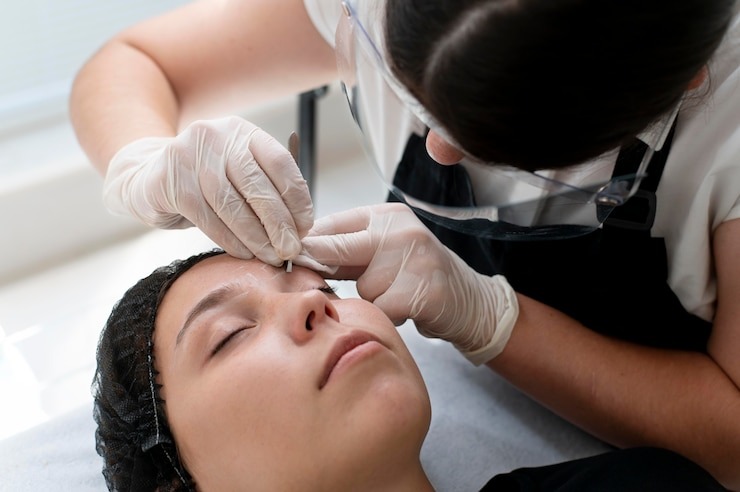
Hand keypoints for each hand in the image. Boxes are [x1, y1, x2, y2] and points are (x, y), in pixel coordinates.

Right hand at [102, 117, 312, 264]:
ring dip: (256, 237)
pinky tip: (243, 252)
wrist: (147, 177)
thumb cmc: (205, 182)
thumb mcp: (238, 174)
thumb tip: (300, 226)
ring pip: (232, 205)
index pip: (280, 162)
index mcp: (243, 133)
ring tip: (271, 256)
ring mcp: (191, 156)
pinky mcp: (171, 181)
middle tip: (291, 248)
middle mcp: (217, 137)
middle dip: (279, 223)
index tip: (306, 225)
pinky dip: (229, 240)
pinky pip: (207, 218)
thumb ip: (266, 189)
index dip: (297, 197)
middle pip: (257, 186)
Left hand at [298, 203, 518, 364]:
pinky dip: (388, 317)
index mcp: (387, 215)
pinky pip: (383, 310)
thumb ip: (346, 252)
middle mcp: (402, 230)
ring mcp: (417, 258)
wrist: (471, 301)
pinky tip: (407, 310)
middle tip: (312, 281)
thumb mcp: (382, 253)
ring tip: (396, 296)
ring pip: (363, 288)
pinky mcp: (426, 290)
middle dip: (323, 268)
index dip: (309, 245)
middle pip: (339, 249)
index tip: (292, 261)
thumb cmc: (417, 276)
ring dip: (372, 300)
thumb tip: (299, 257)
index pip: (332, 224)